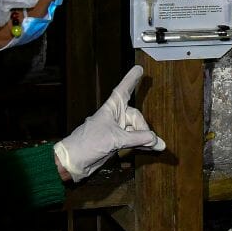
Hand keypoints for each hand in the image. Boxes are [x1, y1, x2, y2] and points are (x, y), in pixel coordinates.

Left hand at [54, 65, 165, 181]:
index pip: (123, 90)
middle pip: (136, 116)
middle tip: (149, 139)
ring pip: (136, 129)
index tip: (139, 69)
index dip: (131, 80)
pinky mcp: (117, 142)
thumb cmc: (88, 143)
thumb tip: (156, 140)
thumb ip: (137, 139)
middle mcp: (115, 117)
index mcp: (111, 109)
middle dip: (144, 127)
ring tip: (156, 145)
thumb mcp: (115, 139)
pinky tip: (151, 148)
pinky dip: (142, 143)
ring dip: (145, 137)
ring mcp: (116, 130)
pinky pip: (134, 140)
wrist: (75, 161)